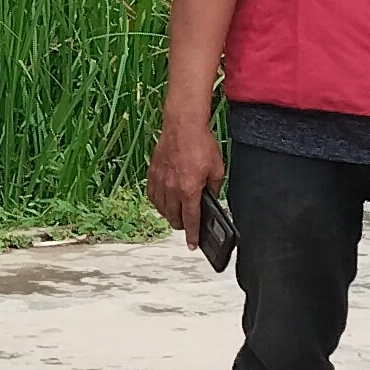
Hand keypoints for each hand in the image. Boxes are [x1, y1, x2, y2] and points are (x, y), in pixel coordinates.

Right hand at [146, 112, 225, 243]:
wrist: (183, 125)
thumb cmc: (200, 143)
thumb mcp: (217, 168)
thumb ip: (214, 187)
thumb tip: (211, 197)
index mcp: (189, 189)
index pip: (191, 220)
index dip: (192, 235)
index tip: (192, 244)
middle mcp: (172, 188)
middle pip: (174, 217)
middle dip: (181, 225)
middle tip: (188, 225)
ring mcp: (160, 181)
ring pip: (161, 209)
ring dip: (169, 215)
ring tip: (177, 215)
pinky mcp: (152, 173)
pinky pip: (152, 196)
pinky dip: (158, 202)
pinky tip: (164, 201)